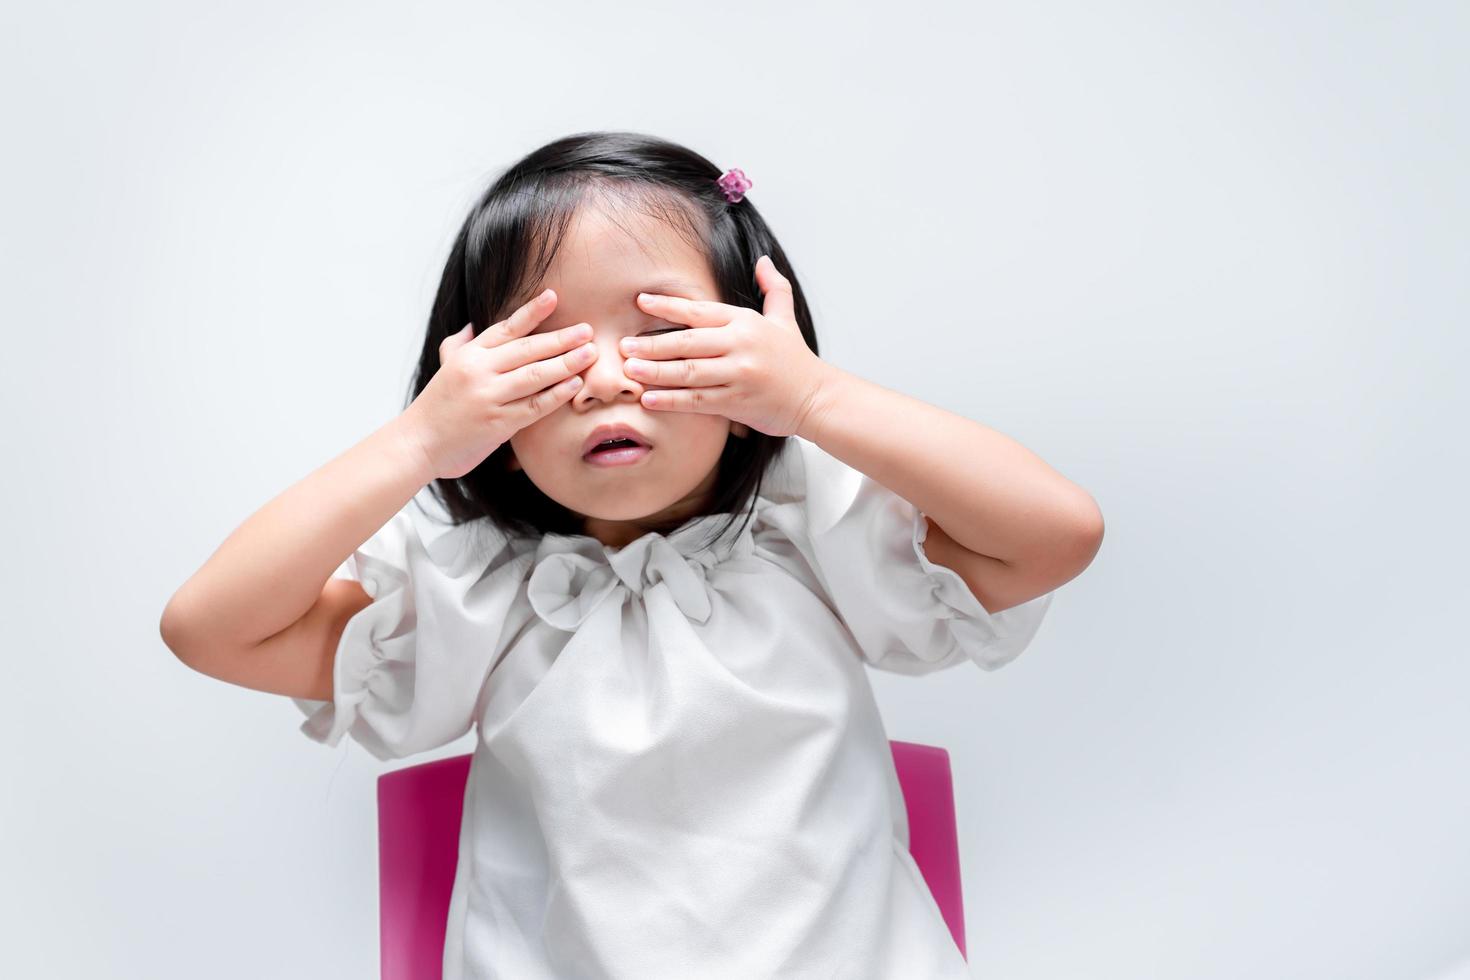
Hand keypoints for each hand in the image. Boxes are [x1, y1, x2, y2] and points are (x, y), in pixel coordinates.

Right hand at [400, 290, 597, 479]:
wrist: (419, 443)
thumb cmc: (437, 406)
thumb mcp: (446, 366)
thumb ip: (460, 344)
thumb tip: (473, 324)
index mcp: (470, 355)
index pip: (507, 328)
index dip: (532, 312)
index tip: (554, 297)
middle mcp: (479, 372)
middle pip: (528, 349)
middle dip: (561, 338)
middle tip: (588, 330)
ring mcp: (489, 397)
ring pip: (535, 375)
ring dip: (566, 363)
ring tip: (590, 353)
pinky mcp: (498, 424)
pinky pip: (534, 406)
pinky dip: (556, 395)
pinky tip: (575, 384)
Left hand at [620, 255, 833, 437]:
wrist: (817, 397)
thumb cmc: (796, 359)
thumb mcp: (785, 318)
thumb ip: (773, 288)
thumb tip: (763, 260)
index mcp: (745, 322)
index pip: (699, 310)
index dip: (668, 305)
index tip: (641, 301)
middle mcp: (740, 345)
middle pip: (687, 342)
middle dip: (652, 343)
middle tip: (623, 345)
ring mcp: (739, 374)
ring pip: (688, 372)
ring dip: (655, 372)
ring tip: (629, 371)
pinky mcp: (738, 402)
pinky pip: (698, 401)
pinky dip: (671, 400)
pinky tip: (649, 400)